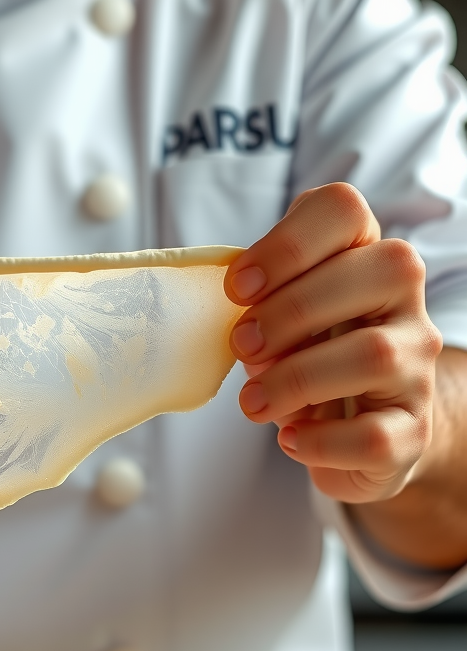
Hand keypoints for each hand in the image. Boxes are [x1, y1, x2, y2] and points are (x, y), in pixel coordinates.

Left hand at [224, 183, 442, 504]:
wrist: (363, 431)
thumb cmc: (308, 358)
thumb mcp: (279, 319)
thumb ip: (258, 305)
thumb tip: (233, 324)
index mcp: (361, 256)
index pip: (344, 210)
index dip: (286, 244)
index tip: (237, 287)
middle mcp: (404, 301)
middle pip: (380, 270)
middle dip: (291, 311)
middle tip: (240, 346)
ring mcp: (417, 365)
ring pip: (375, 354)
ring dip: (295, 379)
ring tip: (253, 401)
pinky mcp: (411, 429)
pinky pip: (374, 435)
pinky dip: (320, 440)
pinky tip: (290, 438)